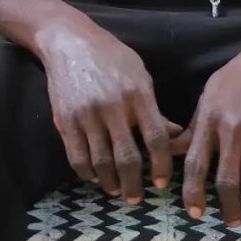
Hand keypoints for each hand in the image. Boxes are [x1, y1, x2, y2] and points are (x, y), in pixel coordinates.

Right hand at [38, 20, 183, 205]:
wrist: (69, 41)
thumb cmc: (111, 56)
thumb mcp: (140, 75)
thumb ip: (155, 108)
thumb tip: (175, 136)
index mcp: (138, 95)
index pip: (155, 139)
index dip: (161, 166)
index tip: (161, 183)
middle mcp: (113, 107)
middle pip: (127, 158)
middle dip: (133, 185)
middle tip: (136, 199)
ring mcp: (87, 115)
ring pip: (100, 162)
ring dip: (110, 183)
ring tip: (115, 190)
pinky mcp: (65, 120)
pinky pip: (77, 157)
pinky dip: (86, 173)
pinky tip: (94, 176)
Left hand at [179, 46, 240, 226]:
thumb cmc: (238, 77)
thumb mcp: (210, 96)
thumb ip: (194, 127)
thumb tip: (172, 151)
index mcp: (210, 119)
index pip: (195, 164)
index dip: (193, 192)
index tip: (195, 212)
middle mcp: (233, 129)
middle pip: (225, 181)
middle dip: (227, 208)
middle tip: (230, 221)